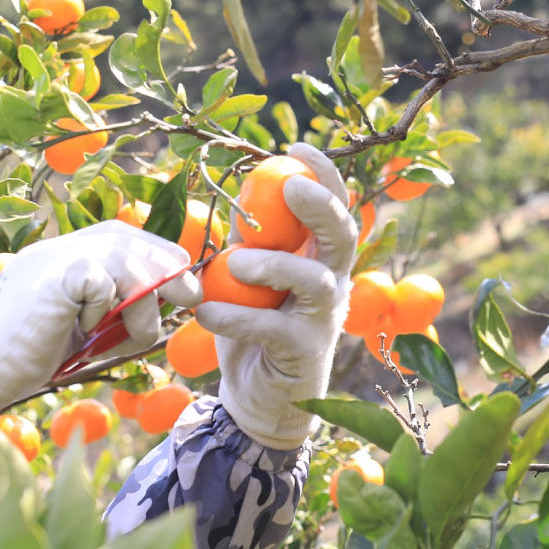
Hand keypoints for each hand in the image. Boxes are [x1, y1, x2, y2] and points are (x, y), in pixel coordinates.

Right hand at [0, 222, 201, 436]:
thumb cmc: (19, 360)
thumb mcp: (78, 329)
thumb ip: (111, 311)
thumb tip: (161, 306)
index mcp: (65, 256)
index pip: (125, 236)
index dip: (160, 253)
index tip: (182, 282)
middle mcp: (59, 248)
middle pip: (130, 238)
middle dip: (169, 267)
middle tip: (189, 297)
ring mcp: (52, 259)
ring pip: (125, 257)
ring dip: (144, 299)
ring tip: (135, 332)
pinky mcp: (50, 277)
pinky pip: (101, 281)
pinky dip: (105, 308)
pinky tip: (86, 330)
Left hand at [198, 144, 356, 450]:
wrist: (258, 401)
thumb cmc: (253, 330)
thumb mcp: (248, 279)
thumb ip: (251, 243)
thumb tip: (240, 196)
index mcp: (320, 259)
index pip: (336, 207)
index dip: (323, 174)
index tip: (296, 147)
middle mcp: (333, 284)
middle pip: (344, 235)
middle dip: (322, 206)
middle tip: (290, 185)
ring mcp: (323, 320)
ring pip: (316, 282)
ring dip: (275, 265)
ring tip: (235, 262)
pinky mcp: (304, 354)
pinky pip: (273, 327)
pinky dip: (234, 316)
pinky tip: (204, 312)